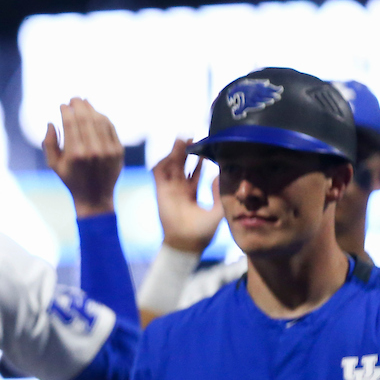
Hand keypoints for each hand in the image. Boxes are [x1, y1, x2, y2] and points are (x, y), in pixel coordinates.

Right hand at [43, 98, 123, 216]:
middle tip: (74, 98)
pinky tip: (96, 113)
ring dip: (91, 108)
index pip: (70, 123)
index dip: (66, 110)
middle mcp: (93, 150)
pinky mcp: (118, 150)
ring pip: (99, 120)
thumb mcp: (53, 165)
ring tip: (84, 102)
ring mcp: (108, 150)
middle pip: (85, 118)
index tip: (62, 105)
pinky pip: (110, 127)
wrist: (95, 196)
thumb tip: (51, 123)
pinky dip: (102, 117)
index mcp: (75, 153)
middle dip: (78, 104)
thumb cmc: (71, 179)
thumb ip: (48, 143)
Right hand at [151, 138, 223, 254]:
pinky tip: (172, 155)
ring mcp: (169, 190)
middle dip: (184, 151)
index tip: (205, 148)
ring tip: (182, 140)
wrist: (187, 243)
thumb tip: (220, 174)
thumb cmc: (203, 231)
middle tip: (190, 136)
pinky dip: (162, 162)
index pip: (193, 172)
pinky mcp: (161, 191)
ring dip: (174, 153)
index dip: (198, 160)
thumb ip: (219, 192)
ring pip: (169, 166)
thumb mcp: (217, 209)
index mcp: (191, 193)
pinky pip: (158, 173)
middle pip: (180, 165)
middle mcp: (179, 190)